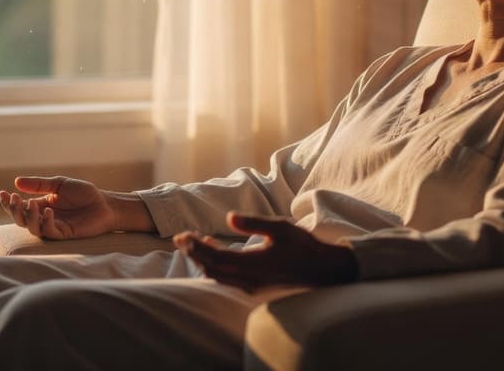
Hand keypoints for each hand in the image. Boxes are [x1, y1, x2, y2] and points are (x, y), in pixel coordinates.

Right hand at [0, 176, 117, 239]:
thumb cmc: (84, 193)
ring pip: (32, 228)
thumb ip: (39, 184)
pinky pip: (50, 232)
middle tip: (14, 198)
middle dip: (14, 210)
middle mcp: (44, 218)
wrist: (105, 203)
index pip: (20, 207)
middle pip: (21, 220)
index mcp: (41, 206)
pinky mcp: (64, 234)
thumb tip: (16, 181)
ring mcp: (53, 227)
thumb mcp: (59, 184)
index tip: (2, 193)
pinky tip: (47, 210)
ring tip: (31, 203)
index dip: (8, 202)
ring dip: (28, 216)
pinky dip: (46, 222)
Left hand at [174, 212, 358, 291]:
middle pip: (211, 269)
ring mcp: (251, 285)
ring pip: (217, 276)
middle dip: (194, 253)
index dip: (195, 247)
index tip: (183, 235)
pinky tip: (215, 251)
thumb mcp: (280, 228)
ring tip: (195, 242)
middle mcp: (248, 279)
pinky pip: (226, 279)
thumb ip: (253, 223)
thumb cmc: (302, 246)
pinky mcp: (254, 286)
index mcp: (252, 264)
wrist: (322, 270)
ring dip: (203, 260)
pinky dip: (215, 266)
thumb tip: (229, 217)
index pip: (215, 258)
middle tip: (181, 237)